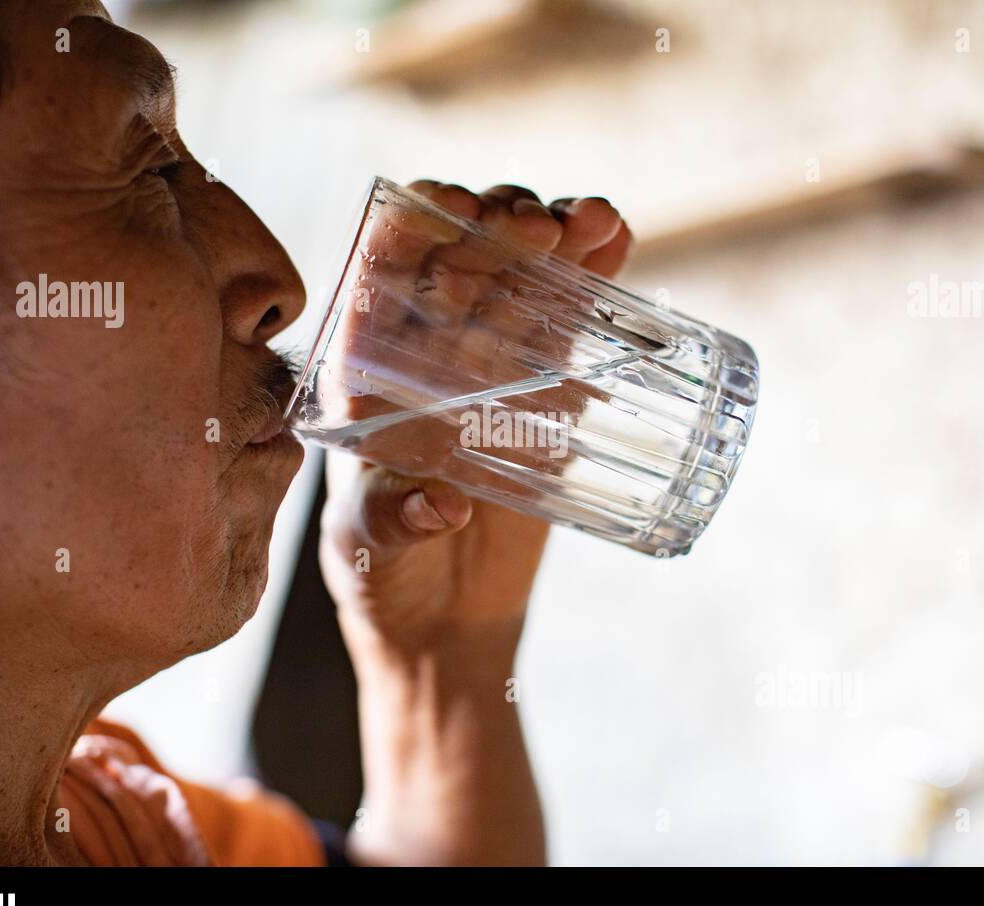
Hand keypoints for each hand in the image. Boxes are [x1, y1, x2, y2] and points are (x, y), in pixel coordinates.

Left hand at [319, 181, 631, 660]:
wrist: (446, 615)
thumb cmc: (383, 574)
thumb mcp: (370, 546)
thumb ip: (392, 524)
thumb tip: (442, 508)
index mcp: (365, 364)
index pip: (382, 268)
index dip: (416, 224)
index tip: (456, 212)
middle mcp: (424, 349)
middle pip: (462, 255)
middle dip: (499, 226)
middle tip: (538, 230)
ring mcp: (490, 361)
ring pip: (523, 274)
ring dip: (558, 235)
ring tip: (593, 222)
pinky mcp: (546, 387)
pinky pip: (572, 320)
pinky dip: (596, 276)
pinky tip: (618, 237)